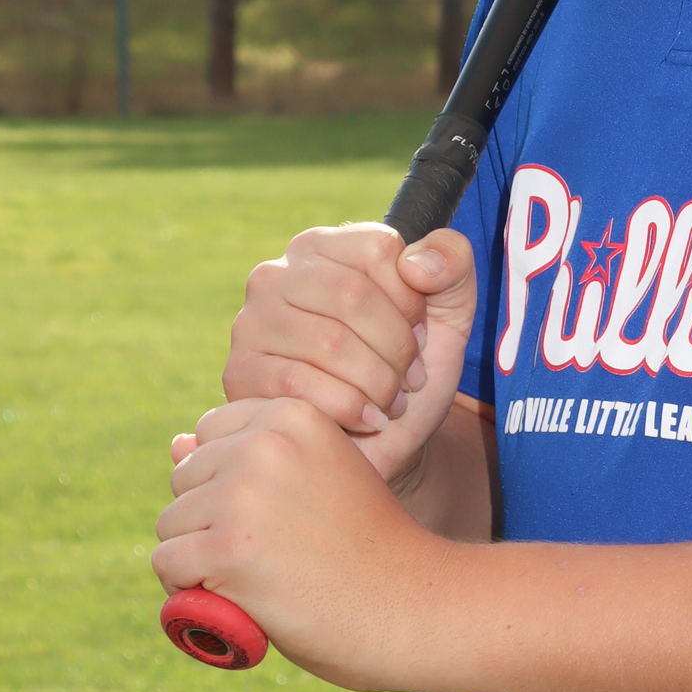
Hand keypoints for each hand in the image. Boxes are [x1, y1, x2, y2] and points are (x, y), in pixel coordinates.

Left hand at [155, 396, 441, 686]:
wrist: (409, 606)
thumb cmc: (365, 547)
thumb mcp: (318, 478)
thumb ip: (253, 456)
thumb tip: (176, 442)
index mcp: (293, 414)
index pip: (210, 433)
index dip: (232, 482)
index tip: (278, 514)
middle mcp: (264, 443)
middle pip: (184, 477)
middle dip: (210, 518)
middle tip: (272, 551)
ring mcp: (243, 495)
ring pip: (171, 523)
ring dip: (199, 556)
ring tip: (259, 575)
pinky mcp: (227, 549)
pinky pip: (169, 564)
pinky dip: (189, 590)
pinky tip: (237, 597)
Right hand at [209, 222, 478, 491]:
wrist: (384, 444)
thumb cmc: (410, 369)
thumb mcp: (450, 311)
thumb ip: (451, 263)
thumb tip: (413, 264)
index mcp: (325, 247)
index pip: (377, 250)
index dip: (412, 302)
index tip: (420, 335)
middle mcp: (278, 274)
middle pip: (353, 296)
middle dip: (396, 348)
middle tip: (410, 379)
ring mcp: (252, 322)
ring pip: (329, 341)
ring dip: (377, 382)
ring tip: (390, 402)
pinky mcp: (240, 372)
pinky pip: (299, 383)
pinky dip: (348, 407)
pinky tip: (367, 420)